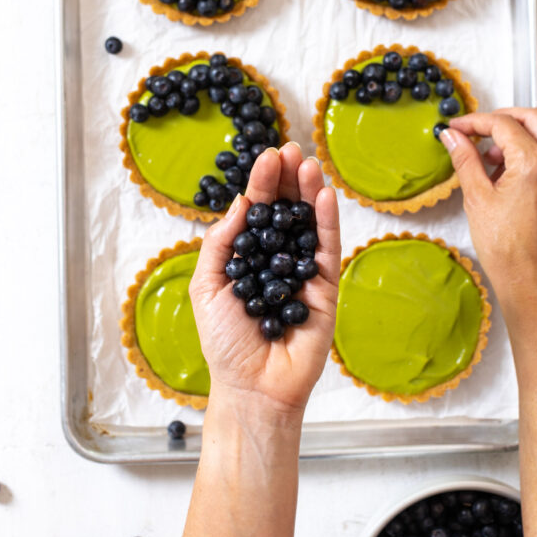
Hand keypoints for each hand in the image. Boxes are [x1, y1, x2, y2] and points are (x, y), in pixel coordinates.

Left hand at [189, 143, 340, 416]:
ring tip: (308, 164)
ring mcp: (305, 271)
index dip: (262, 183)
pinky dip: (327, 221)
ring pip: (309, 223)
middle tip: (291, 149)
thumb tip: (240, 202)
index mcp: (248, 256)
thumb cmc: (224, 342)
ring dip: (310, 191)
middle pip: (286, 209)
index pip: (257, 211)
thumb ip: (222, 242)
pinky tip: (324, 195)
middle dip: (288, 178)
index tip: (267, 156)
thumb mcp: (207, 285)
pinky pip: (328, 249)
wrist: (251, 387)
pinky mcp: (327, 287)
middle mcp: (277, 258)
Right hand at [440, 108, 536, 318]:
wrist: (532, 283)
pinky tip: (502, 174)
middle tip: (476, 130)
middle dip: (501, 118)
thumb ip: (465, 160)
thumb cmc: (509, 251)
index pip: (503, 124)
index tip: (456, 128)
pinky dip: (525, 152)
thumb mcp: (477, 199)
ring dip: (514, 135)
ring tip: (487, 158)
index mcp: (535, 164)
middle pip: (531, 117)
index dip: (475, 122)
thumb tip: (453, 137)